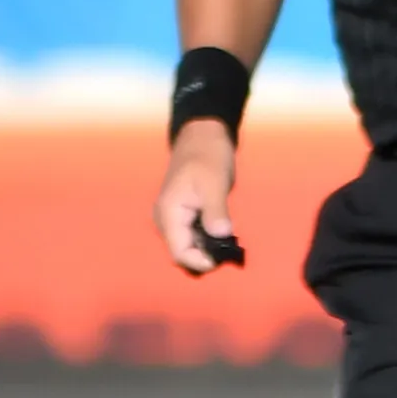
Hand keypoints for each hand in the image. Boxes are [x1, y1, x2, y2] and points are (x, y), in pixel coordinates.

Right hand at [156, 122, 241, 274]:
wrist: (201, 136)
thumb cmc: (207, 156)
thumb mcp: (215, 183)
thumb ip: (216, 210)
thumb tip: (221, 235)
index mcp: (168, 213)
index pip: (179, 252)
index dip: (200, 261)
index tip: (223, 258)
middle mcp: (165, 220)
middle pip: (181, 253)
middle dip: (205, 256)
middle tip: (231, 250)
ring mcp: (172, 218)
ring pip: (187, 246)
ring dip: (206, 248)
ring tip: (229, 242)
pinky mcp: (181, 215)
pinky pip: (191, 236)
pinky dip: (206, 239)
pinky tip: (222, 233)